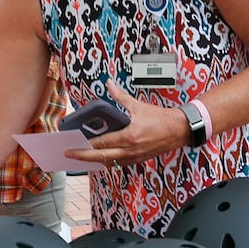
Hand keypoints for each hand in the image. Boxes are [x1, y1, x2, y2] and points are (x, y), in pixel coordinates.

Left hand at [63, 80, 182, 167]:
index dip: (85, 145)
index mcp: (130, 136)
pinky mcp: (139, 159)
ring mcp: (134, 156)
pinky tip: (99, 157)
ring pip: (109, 162)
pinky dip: (107, 161)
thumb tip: (109, 84)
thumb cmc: (161, 119)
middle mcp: (131, 149)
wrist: (180, 130)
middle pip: (101, 157)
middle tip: (68, 154)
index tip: (72, 144)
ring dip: (94, 161)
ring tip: (80, 157)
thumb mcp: (138, 105)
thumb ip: (120, 97)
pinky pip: (119, 163)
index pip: (102, 143)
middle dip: (82, 156)